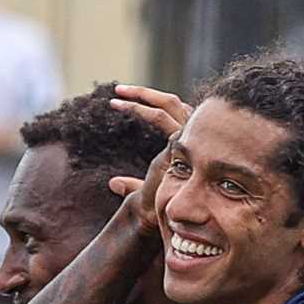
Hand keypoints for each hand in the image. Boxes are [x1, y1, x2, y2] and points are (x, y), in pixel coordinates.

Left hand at [108, 85, 191, 233]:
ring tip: (117, 92)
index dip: (150, 103)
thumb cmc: (166, 205)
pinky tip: (121, 105)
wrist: (175, 214)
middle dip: (144, 93)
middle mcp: (191, 133)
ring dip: (141, 94)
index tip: (124, 101)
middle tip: (118, 89)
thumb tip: (112, 183)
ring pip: (167, 103)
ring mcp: (191, 134)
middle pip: (171, 101)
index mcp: (186, 139)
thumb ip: (132, 184)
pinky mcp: (183, 138)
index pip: (171, 111)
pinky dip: (141, 108)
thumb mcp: (146, 189)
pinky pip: (161, 117)